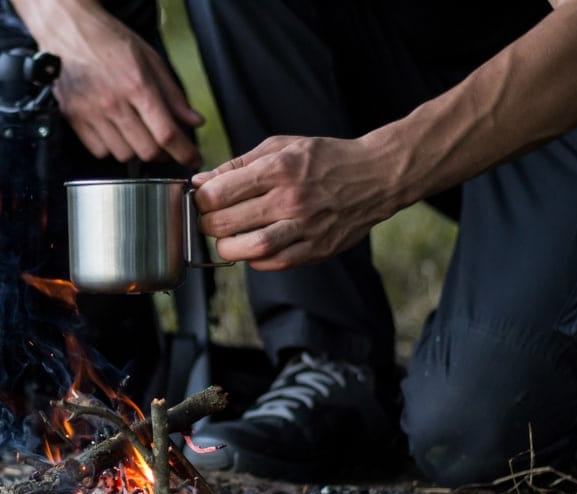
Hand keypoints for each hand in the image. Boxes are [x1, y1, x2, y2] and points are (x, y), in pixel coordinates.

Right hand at [11, 0, 203, 167]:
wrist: (69, 30)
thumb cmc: (109, 40)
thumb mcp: (150, 59)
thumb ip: (173, 94)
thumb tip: (194, 121)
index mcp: (137, 85)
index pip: (167, 133)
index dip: (184, 152)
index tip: (192, 159)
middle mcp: (113, 102)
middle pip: (147, 150)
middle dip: (163, 154)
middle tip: (165, 146)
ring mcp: (91, 113)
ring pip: (124, 155)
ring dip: (136, 150)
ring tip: (137, 133)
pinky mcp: (74, 119)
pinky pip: (99, 151)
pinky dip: (111, 148)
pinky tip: (115, 132)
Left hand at [191, 135, 403, 269]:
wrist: (376, 176)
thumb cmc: (324, 159)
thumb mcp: (281, 147)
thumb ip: (238, 165)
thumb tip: (200, 181)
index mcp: (280, 169)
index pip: (219, 193)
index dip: (200, 199)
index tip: (202, 199)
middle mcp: (292, 200)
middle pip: (228, 223)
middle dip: (207, 224)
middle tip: (209, 220)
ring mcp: (306, 227)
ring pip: (251, 248)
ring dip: (227, 248)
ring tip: (226, 239)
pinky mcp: (317, 249)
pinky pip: (274, 263)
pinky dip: (255, 259)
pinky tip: (252, 247)